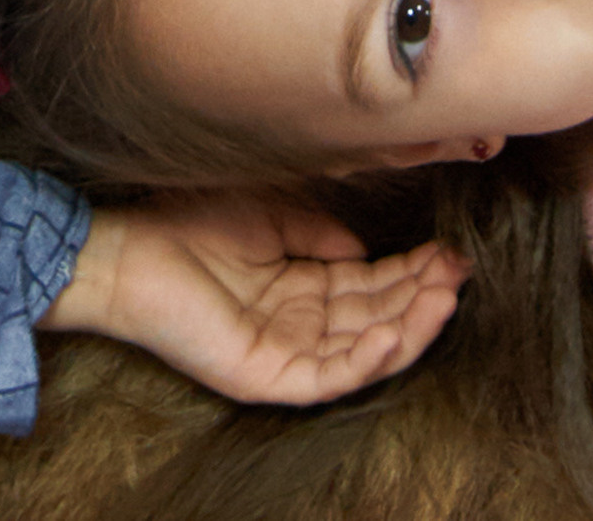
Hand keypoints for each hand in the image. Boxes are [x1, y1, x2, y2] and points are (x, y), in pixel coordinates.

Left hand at [41, 194, 467, 402]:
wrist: (129, 247)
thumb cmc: (192, 222)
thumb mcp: (274, 214)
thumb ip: (322, 232)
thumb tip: (368, 248)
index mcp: (302, 287)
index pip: (372, 287)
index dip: (413, 272)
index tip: (452, 249)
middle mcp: (299, 325)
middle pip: (377, 319)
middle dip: (422, 296)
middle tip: (462, 269)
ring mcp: (283, 355)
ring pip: (362, 352)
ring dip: (407, 326)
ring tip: (444, 295)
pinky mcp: (263, 376)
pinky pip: (325, 378)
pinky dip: (363, 359)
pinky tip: (391, 332)